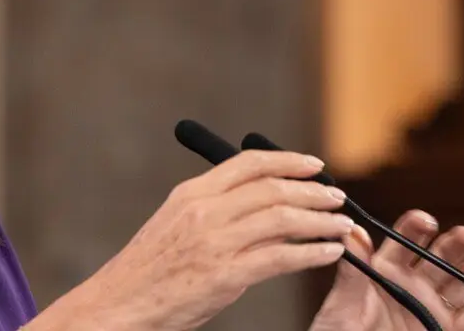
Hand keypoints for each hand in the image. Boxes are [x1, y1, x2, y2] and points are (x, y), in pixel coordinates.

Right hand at [28, 151, 350, 330]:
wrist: (120, 303)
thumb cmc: (148, 270)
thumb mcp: (174, 224)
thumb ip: (211, 210)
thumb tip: (254, 204)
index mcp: (191, 193)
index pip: (248, 164)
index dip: (287, 160)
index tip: (314, 166)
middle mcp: (204, 210)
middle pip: (272, 188)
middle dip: (313, 192)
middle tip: (338, 198)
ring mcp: (215, 242)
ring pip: (283, 219)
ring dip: (321, 221)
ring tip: (342, 226)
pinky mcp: (226, 275)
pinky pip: (281, 257)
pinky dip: (312, 253)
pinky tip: (329, 254)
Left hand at [309, 210, 463, 330]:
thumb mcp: (341, 306)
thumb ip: (352, 273)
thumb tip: (353, 232)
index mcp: (384, 272)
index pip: (403, 244)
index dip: (415, 230)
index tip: (426, 220)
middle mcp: (412, 286)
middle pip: (439, 260)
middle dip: (456, 246)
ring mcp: (431, 309)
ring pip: (462, 286)